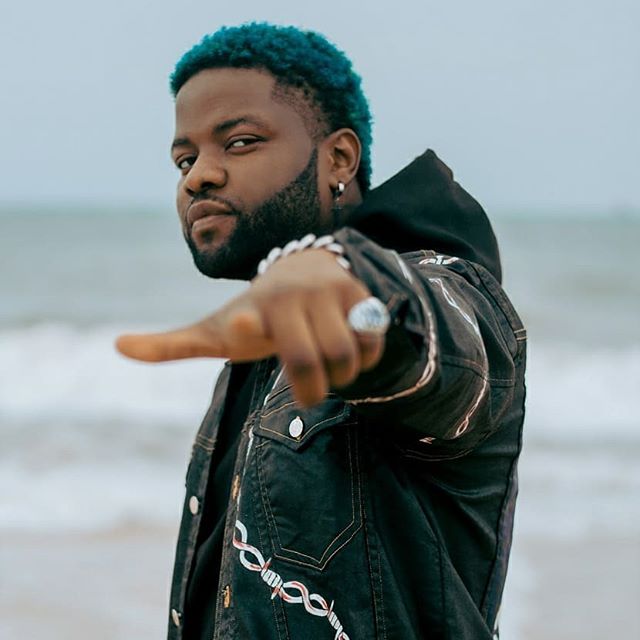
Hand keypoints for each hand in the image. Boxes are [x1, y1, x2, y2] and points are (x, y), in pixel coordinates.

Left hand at [115, 250, 384, 406]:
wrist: (301, 271)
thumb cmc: (254, 312)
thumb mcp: (214, 330)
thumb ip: (171, 344)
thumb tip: (116, 346)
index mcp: (251, 310)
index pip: (248, 320)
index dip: (246, 325)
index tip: (243, 323)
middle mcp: (288, 296)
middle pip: (309, 362)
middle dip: (311, 389)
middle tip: (308, 391)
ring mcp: (327, 291)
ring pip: (345, 356)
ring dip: (340, 375)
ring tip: (329, 367)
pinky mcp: (359, 293)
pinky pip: (371, 342)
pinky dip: (366, 357)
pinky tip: (351, 348)